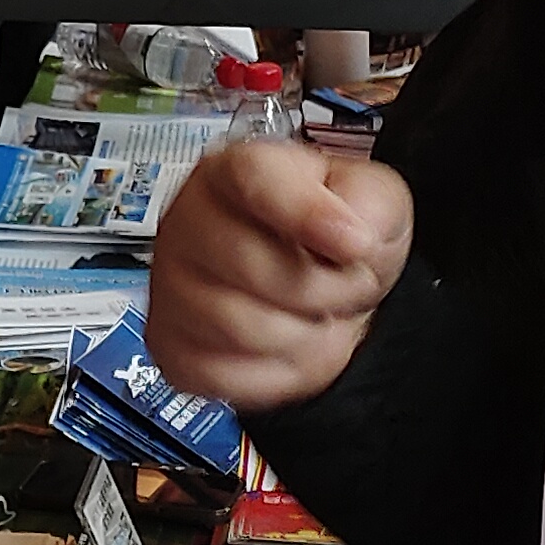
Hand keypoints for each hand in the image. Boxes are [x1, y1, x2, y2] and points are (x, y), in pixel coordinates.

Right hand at [146, 138, 412, 411]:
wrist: (323, 290)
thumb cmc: (335, 238)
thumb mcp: (375, 200)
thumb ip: (370, 202)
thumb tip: (351, 234)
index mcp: (235, 170)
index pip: (254, 179)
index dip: (306, 214)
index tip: (355, 244)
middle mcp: (189, 220)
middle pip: (253, 267)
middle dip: (323, 290)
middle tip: (343, 284)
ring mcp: (170, 284)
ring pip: (242, 328)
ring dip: (303, 336)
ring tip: (314, 314)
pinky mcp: (169, 343)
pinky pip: (224, 374)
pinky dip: (274, 374)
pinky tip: (285, 346)